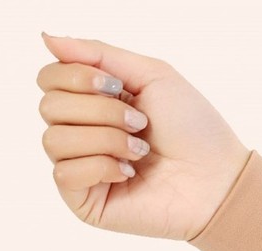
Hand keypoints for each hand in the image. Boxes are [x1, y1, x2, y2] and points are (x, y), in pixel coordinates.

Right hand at [37, 34, 249, 239]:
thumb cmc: (192, 128)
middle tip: (140, 124)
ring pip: (54, 141)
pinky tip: (127, 174)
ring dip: (104, 139)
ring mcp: (80, 169)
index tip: (116, 87)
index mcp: (94, 102)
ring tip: (139, 151)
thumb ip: (98, 54)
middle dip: (99, 111)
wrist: (214, 179)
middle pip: (48, 106)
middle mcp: (82, 134)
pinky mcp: (83, 201)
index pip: (49, 79)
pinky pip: (64, 175)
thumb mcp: (150, 75)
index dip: (76, 76)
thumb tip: (46, 37)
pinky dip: (100, 168)